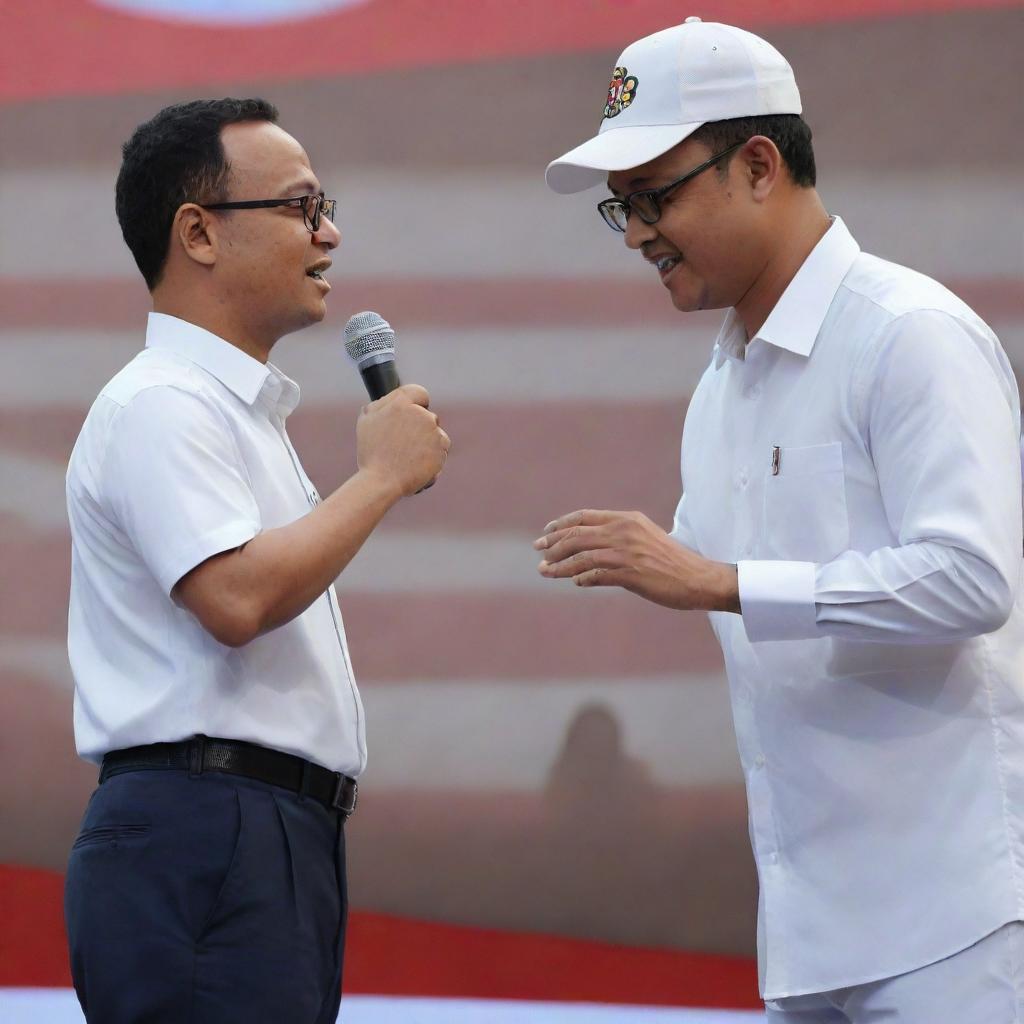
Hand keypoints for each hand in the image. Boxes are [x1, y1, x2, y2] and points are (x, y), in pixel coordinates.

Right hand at [356, 384, 450, 497]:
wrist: (382, 481)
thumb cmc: (372, 452)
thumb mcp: (367, 420)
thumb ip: (382, 404)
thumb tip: (393, 398)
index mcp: (401, 403)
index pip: (419, 393)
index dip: (417, 404)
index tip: (412, 415)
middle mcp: (421, 414)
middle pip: (428, 416)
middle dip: (419, 429)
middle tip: (403, 445)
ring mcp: (433, 431)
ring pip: (435, 434)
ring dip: (427, 444)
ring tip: (409, 458)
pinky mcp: (442, 448)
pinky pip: (441, 450)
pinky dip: (433, 458)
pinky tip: (418, 466)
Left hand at [534, 509, 739, 612]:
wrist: (699, 578)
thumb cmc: (672, 561)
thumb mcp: (644, 538)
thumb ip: (619, 538)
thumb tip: (588, 552)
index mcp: (627, 519)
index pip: (584, 517)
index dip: (561, 525)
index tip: (546, 534)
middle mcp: (624, 531)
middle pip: (576, 535)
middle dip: (552, 544)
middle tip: (539, 553)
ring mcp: (626, 552)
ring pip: (580, 556)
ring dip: (559, 565)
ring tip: (545, 571)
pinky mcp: (630, 573)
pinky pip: (595, 575)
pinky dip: (581, 578)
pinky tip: (575, 582)